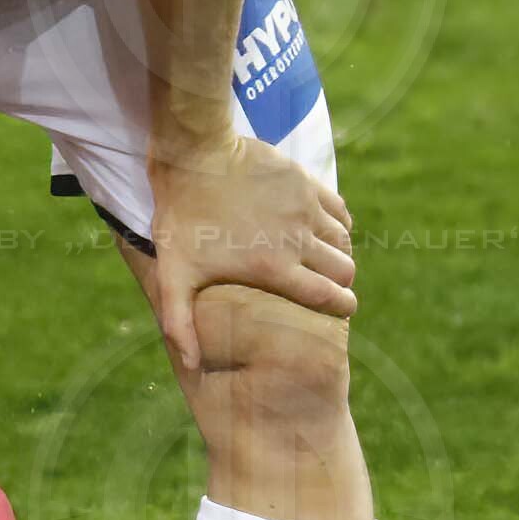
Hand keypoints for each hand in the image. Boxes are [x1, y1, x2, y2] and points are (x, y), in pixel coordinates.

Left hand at [142, 133, 355, 377]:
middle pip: (345, 271)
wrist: (194, 153)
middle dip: (341, 282)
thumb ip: (179, 321)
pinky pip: (339, 210)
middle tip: (326, 284)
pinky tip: (318, 226)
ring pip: (344, 241)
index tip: (340, 308)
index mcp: (276, 269)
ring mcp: (306, 210)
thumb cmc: (181, 216)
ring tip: (319, 256)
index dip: (341, 307)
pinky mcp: (307, 183)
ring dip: (338, 252)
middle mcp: (300, 242)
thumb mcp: (174, 272)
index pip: (331, 299)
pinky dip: (337, 222)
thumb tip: (187, 366)